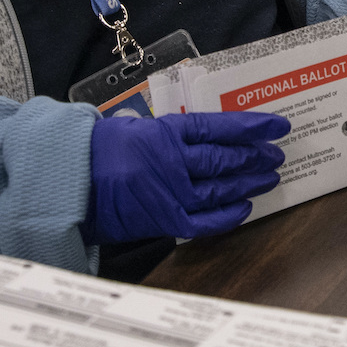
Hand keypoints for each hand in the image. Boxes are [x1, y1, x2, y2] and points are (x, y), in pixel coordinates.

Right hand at [88, 111, 287, 243]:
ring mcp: (171, 193)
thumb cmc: (100, 151)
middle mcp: (173, 162)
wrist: (69, 183)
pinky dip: (229, 216)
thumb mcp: (138, 127)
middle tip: (276, 154)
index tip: (278, 125)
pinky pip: (206, 222)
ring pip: (222, 189)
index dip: (253, 126)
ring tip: (269, 177)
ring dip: (250, 184)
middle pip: (226, 159)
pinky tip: (245, 209)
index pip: (220, 126)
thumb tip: (211, 137)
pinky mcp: (165, 220)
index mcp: (166, 132)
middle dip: (257, 156)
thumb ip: (174, 134)